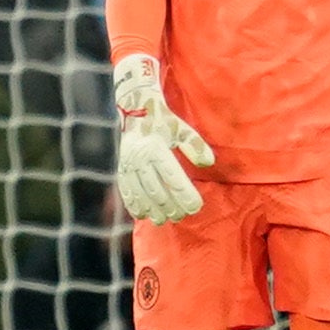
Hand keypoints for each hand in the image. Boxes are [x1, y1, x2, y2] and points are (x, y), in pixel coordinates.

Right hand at [112, 53, 214, 224]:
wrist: (134, 110)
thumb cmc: (163, 121)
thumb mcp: (182, 129)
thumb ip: (195, 146)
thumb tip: (208, 163)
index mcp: (155, 148)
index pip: (172, 178)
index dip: (185, 195)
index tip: (196, 207)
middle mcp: (139, 158)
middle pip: (156, 190)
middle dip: (170, 206)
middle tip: (182, 216)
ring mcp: (127, 164)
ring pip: (140, 193)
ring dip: (152, 209)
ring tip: (163, 220)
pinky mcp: (121, 168)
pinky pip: (125, 189)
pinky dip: (133, 203)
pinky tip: (142, 214)